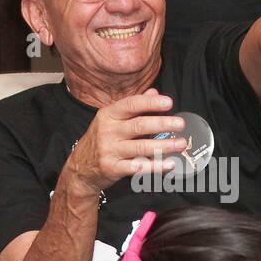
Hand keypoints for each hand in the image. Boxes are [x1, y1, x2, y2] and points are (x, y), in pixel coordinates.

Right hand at [66, 89, 188, 195]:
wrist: (80, 168)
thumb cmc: (99, 140)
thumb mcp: (111, 119)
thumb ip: (133, 106)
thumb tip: (154, 92)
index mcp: (108, 115)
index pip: (131, 105)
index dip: (151, 103)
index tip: (168, 102)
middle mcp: (108, 131)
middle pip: (139, 125)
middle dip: (162, 124)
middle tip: (180, 124)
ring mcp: (110, 150)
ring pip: (141, 147)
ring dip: (164, 145)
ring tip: (180, 143)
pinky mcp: (113, 168)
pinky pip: (138, 167)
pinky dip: (155, 166)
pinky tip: (169, 163)